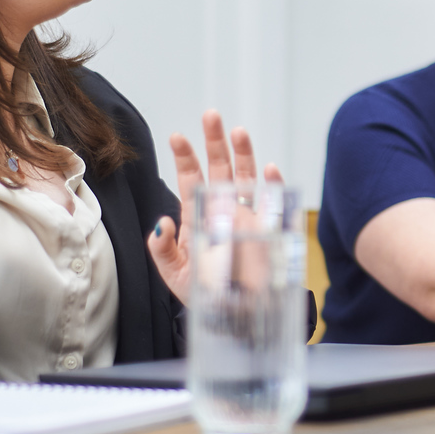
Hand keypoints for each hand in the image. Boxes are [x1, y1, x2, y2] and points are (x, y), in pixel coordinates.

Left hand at [147, 109, 283, 302]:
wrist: (238, 317)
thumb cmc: (207, 296)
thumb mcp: (176, 276)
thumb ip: (164, 250)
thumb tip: (162, 222)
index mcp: (199, 219)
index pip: (191, 181)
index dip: (186, 158)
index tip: (178, 136)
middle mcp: (223, 213)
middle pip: (220, 170)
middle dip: (215, 143)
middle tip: (211, 116)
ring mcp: (247, 219)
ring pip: (246, 179)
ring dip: (243, 155)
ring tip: (238, 132)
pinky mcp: (268, 230)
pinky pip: (272, 203)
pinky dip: (271, 185)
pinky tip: (269, 169)